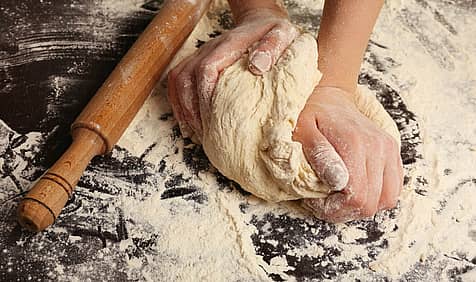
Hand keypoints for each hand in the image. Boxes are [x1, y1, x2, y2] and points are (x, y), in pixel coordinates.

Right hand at [168, 8, 298, 140]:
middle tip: (205, 135)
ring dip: (183, 108)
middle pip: (186, 77)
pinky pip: (178, 81)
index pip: (206, 69)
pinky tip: (188, 123)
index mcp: (228, 45)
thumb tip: (257, 67)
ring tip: (195, 133)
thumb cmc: (274, 33)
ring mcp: (201, 55)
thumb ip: (271, 48)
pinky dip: (179, 103)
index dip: (205, 95)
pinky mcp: (198, 62)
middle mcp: (209, 49)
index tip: (213, 120)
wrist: (262, 23)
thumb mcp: (282, 35)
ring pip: (178, 80)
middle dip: (191, 109)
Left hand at [293, 86, 402, 222]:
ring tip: (340, 197)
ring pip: (387, 199)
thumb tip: (338, 182)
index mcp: (355, 144)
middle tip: (324, 203)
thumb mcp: (303, 131)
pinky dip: (376, 196)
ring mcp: (389, 150)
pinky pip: (394, 188)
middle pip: (372, 203)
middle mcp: (378, 147)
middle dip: (345, 211)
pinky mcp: (392, 152)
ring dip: (363, 206)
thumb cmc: (311, 115)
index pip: (357, 198)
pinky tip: (356, 189)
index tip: (315, 202)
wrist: (330, 98)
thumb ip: (320, 155)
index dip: (335, 210)